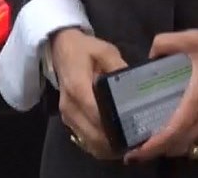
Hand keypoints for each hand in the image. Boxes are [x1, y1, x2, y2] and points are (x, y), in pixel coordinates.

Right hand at [51, 28, 127, 160]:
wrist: (61, 49)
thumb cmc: (85, 50)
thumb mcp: (105, 51)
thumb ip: (118, 67)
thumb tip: (133, 85)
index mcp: (78, 87)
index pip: (96, 114)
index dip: (114, 125)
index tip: (134, 130)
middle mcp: (70, 106)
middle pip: (92, 134)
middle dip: (114, 141)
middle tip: (136, 142)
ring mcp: (67, 115)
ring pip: (88, 141)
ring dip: (107, 147)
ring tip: (128, 144)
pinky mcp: (68, 120)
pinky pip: (84, 139)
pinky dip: (99, 145)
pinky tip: (115, 142)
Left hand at [123, 30, 197, 163]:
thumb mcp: (195, 38)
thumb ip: (167, 42)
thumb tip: (150, 54)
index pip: (173, 131)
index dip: (154, 146)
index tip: (136, 152)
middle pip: (179, 144)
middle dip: (157, 150)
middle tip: (137, 147)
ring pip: (190, 143)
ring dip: (172, 144)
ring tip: (155, 137)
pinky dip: (187, 137)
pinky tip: (179, 127)